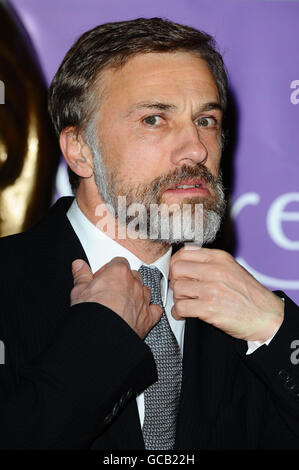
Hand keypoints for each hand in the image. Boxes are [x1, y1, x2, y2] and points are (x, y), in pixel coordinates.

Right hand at [71, 257, 161, 338]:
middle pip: (133, 275)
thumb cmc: (92, 313)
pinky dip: (149, 311)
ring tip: (122, 303)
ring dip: (136, 294)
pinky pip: (155, 310)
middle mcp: (134, 284)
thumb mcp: (79, 290)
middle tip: (110, 291)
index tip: (101, 279)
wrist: (101, 336)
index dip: (108, 270)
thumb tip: (79, 266)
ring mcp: (143, 300)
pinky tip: (141, 313)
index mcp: (119, 273)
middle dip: (123, 281)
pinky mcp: (148, 317)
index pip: (118, 262)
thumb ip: (81, 275)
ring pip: (145, 290)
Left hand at [169, 247, 283, 342]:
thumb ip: (210, 262)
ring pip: (177, 288)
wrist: (267, 317)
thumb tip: (185, 260)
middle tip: (180, 289)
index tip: (176, 273)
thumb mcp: (232, 269)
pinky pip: (180, 307)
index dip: (175, 264)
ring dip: (177, 298)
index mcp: (219, 258)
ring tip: (185, 303)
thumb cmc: (250, 295)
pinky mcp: (209, 308)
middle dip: (175, 280)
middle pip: (176, 269)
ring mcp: (211, 289)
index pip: (184, 253)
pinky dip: (178, 312)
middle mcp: (215, 271)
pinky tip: (183, 314)